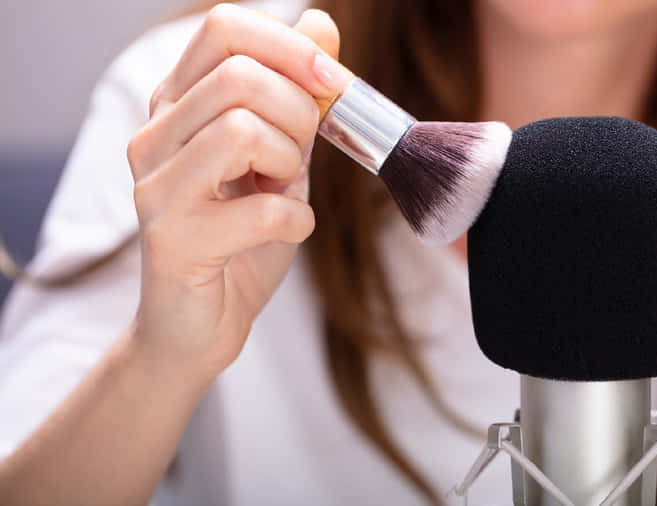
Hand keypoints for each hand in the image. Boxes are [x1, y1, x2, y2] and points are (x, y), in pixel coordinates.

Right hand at [126, 6, 351, 386]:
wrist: (199, 326)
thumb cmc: (241, 238)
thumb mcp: (280, 157)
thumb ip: (296, 96)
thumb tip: (322, 24)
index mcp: (179, 104)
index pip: (224, 29)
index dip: (290, 46)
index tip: (330, 81)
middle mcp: (155, 136)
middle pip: (239, 76)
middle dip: (299, 114)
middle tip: (300, 157)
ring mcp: (156, 187)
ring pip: (240, 130)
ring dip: (290, 164)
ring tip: (284, 190)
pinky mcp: (172, 239)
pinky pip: (261, 208)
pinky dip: (296, 221)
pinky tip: (285, 231)